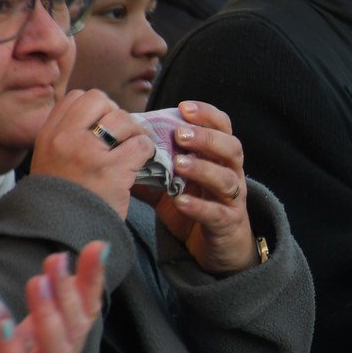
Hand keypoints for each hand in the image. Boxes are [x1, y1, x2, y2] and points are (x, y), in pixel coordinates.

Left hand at [0, 243, 106, 352]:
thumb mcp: (21, 337)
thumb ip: (42, 307)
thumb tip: (59, 264)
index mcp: (61, 348)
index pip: (86, 308)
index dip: (92, 279)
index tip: (92, 248)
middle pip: (77, 329)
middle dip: (69, 293)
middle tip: (54, 263)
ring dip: (50, 319)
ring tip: (37, 287)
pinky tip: (5, 331)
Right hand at [29, 90, 153, 218]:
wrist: (62, 232)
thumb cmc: (63, 197)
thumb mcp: (51, 160)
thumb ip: (67, 136)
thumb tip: (100, 117)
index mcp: (48, 135)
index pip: (75, 97)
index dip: (96, 106)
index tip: (104, 123)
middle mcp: (64, 139)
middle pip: (99, 99)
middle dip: (116, 113)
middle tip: (122, 134)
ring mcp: (88, 153)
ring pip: (122, 118)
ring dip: (135, 131)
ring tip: (134, 148)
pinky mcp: (112, 170)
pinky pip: (141, 144)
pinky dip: (147, 150)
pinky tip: (142, 162)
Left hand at [143, 101, 255, 274]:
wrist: (218, 245)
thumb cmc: (195, 204)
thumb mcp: (173, 181)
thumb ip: (153, 164)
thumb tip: (119, 146)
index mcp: (220, 157)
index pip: (222, 127)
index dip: (207, 115)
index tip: (183, 108)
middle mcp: (232, 173)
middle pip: (231, 148)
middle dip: (206, 138)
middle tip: (180, 134)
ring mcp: (233, 199)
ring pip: (226, 179)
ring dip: (203, 169)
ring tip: (179, 164)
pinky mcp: (228, 223)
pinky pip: (217, 212)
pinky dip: (198, 206)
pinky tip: (179, 201)